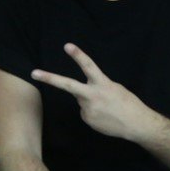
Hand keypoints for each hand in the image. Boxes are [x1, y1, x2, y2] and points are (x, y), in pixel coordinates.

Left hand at [32, 44, 155, 143]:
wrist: (136, 124)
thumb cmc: (128, 103)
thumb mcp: (115, 88)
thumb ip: (97, 86)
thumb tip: (84, 92)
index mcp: (103, 84)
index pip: (89, 66)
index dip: (78, 55)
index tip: (67, 46)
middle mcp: (92, 96)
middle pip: (68, 85)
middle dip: (50, 78)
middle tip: (33, 73)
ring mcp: (87, 109)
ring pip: (82, 101)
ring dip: (92, 103)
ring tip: (107, 109)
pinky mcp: (86, 119)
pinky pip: (86, 112)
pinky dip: (93, 113)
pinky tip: (105, 117)